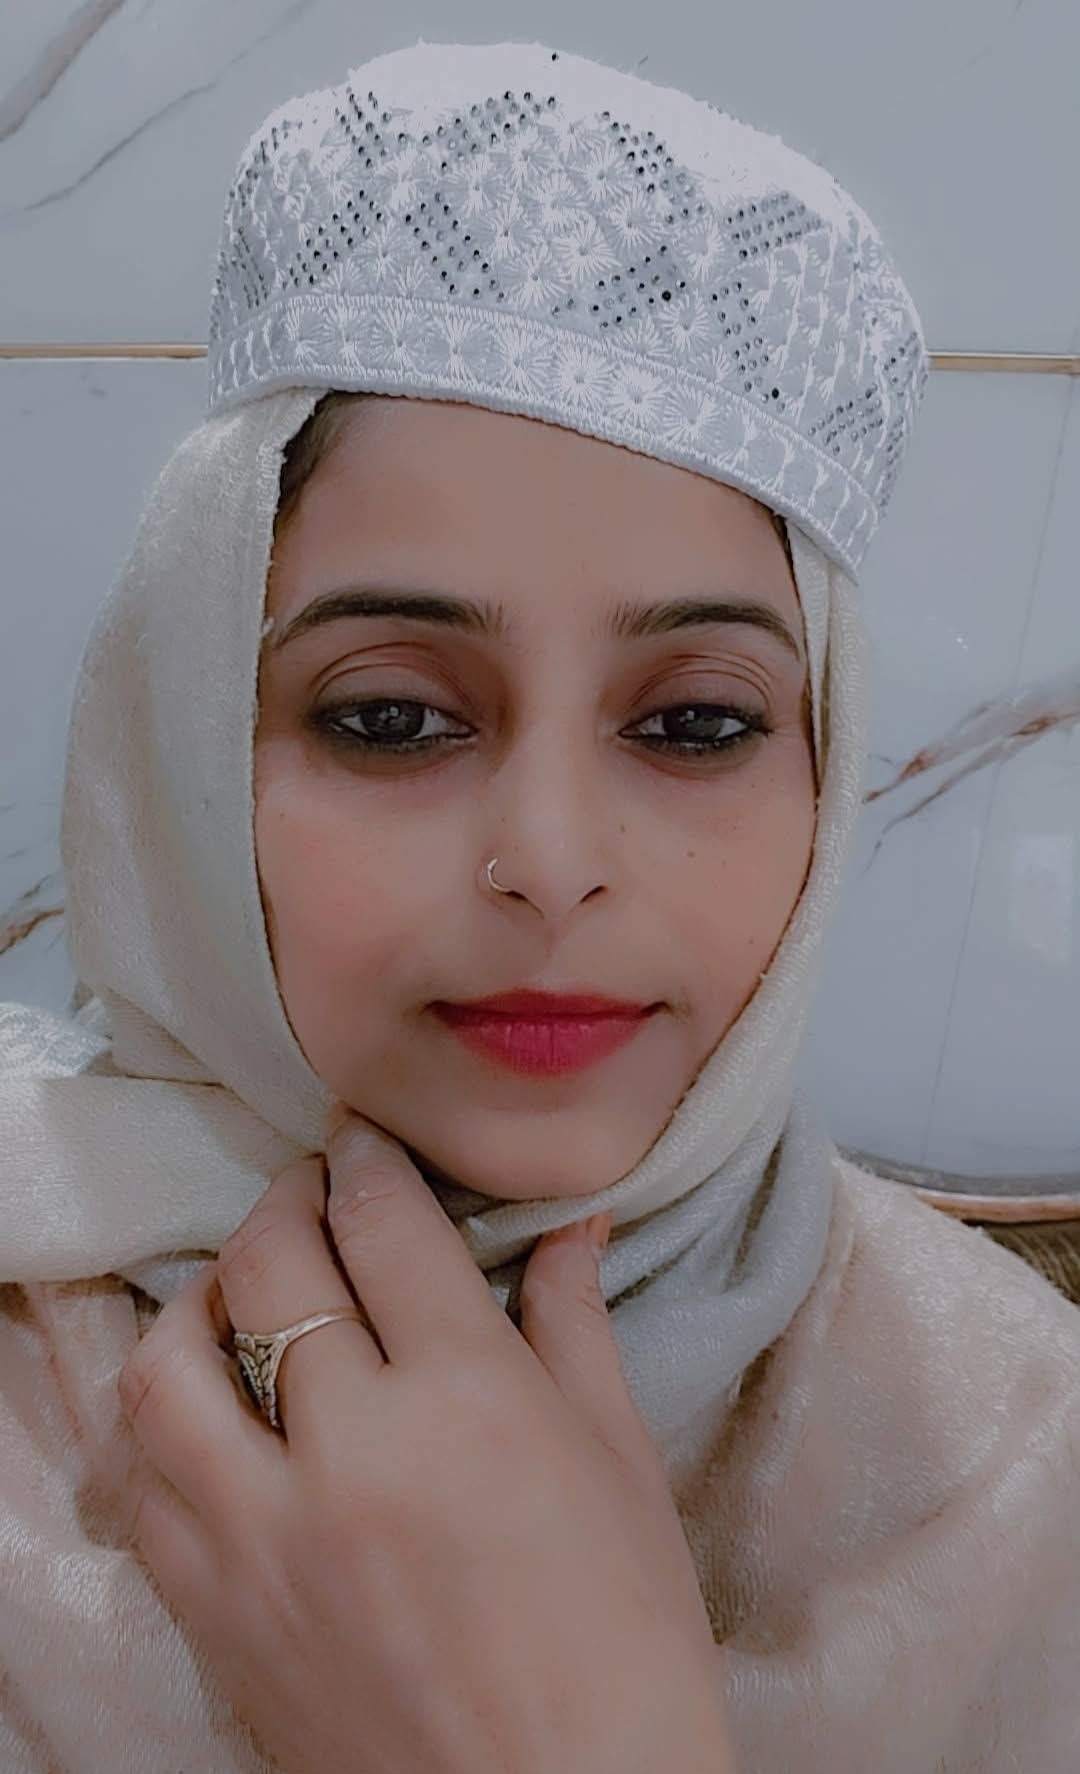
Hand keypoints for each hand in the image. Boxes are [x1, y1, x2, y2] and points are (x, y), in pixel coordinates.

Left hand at [117, 1104, 736, 1773]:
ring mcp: (267, 1538)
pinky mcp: (220, 1616)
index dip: (368, 1159)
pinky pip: (149, 1489)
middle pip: (270, 1265)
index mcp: (468, 1400)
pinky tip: (211, 1413)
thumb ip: (574, 1327)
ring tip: (240, 1292)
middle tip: (312, 1191)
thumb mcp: (622, 1466)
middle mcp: (352, 1451)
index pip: (383, 1224)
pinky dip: (166, 1428)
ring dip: (200, 1303)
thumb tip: (565, 1228)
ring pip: (169, 1368)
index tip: (363, 1142)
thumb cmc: (624, 1642)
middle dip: (287, 1201)